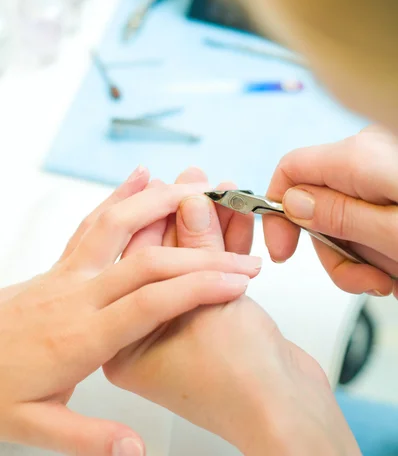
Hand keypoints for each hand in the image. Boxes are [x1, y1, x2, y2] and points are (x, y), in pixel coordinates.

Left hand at [0, 166, 259, 455]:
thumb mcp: (33, 426)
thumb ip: (87, 439)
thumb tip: (134, 451)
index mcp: (81, 338)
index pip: (149, 303)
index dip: (197, 287)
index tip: (237, 280)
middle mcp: (78, 296)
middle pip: (144, 260)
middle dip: (198, 250)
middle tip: (239, 245)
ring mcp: (68, 273)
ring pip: (116, 225)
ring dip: (158, 203)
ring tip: (196, 188)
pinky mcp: (62, 263)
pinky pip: (93, 222)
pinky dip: (119, 196)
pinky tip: (140, 179)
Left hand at [104, 168, 359, 455]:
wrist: (287, 422)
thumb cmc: (243, 391)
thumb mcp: (212, 314)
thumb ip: (198, 256)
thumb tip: (190, 205)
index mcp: (116, 344)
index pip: (135, 271)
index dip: (163, 223)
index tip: (185, 191)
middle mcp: (133, 334)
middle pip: (151, 258)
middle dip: (176, 213)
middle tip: (195, 178)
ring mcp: (165, 328)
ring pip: (179, 262)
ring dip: (202, 223)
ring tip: (219, 187)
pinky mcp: (195, 320)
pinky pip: (202, 273)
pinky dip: (219, 245)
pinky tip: (232, 215)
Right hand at [263, 125, 397, 296]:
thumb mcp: (396, 231)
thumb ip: (341, 216)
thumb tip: (291, 204)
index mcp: (359, 157)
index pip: (290, 170)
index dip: (277, 213)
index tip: (283, 252)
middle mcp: (367, 156)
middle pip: (318, 206)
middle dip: (336, 252)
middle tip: (370, 279)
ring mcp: (382, 170)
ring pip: (343, 220)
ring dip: (363, 259)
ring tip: (393, 278)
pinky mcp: (392, 184)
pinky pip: (367, 219)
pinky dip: (381, 249)